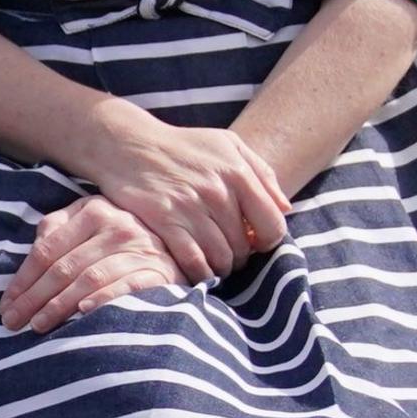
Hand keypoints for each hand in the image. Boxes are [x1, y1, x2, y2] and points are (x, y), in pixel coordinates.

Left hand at [1, 195, 182, 331]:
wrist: (177, 251)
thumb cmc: (120, 244)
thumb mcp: (87, 227)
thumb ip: (57, 233)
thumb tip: (26, 262)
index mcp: (93, 210)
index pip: (48, 249)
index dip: (23, 279)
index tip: (5, 305)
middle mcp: (117, 224)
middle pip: (64, 266)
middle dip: (34, 298)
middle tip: (12, 323)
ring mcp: (140, 247)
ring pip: (89, 278)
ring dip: (59, 305)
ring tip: (38, 326)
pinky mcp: (160, 271)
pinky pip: (125, 287)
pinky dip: (103, 299)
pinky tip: (82, 313)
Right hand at [84, 107, 288, 282]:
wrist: (130, 144)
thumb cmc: (184, 146)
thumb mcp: (228, 145)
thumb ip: (262, 173)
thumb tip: (286, 209)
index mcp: (238, 172)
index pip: (272, 225)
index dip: (268, 242)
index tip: (256, 243)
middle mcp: (217, 191)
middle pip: (244, 246)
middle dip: (241, 256)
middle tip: (230, 254)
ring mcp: (190, 207)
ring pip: (221, 258)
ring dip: (220, 267)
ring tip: (214, 263)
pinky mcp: (165, 221)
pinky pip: (193, 261)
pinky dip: (199, 273)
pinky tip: (197, 270)